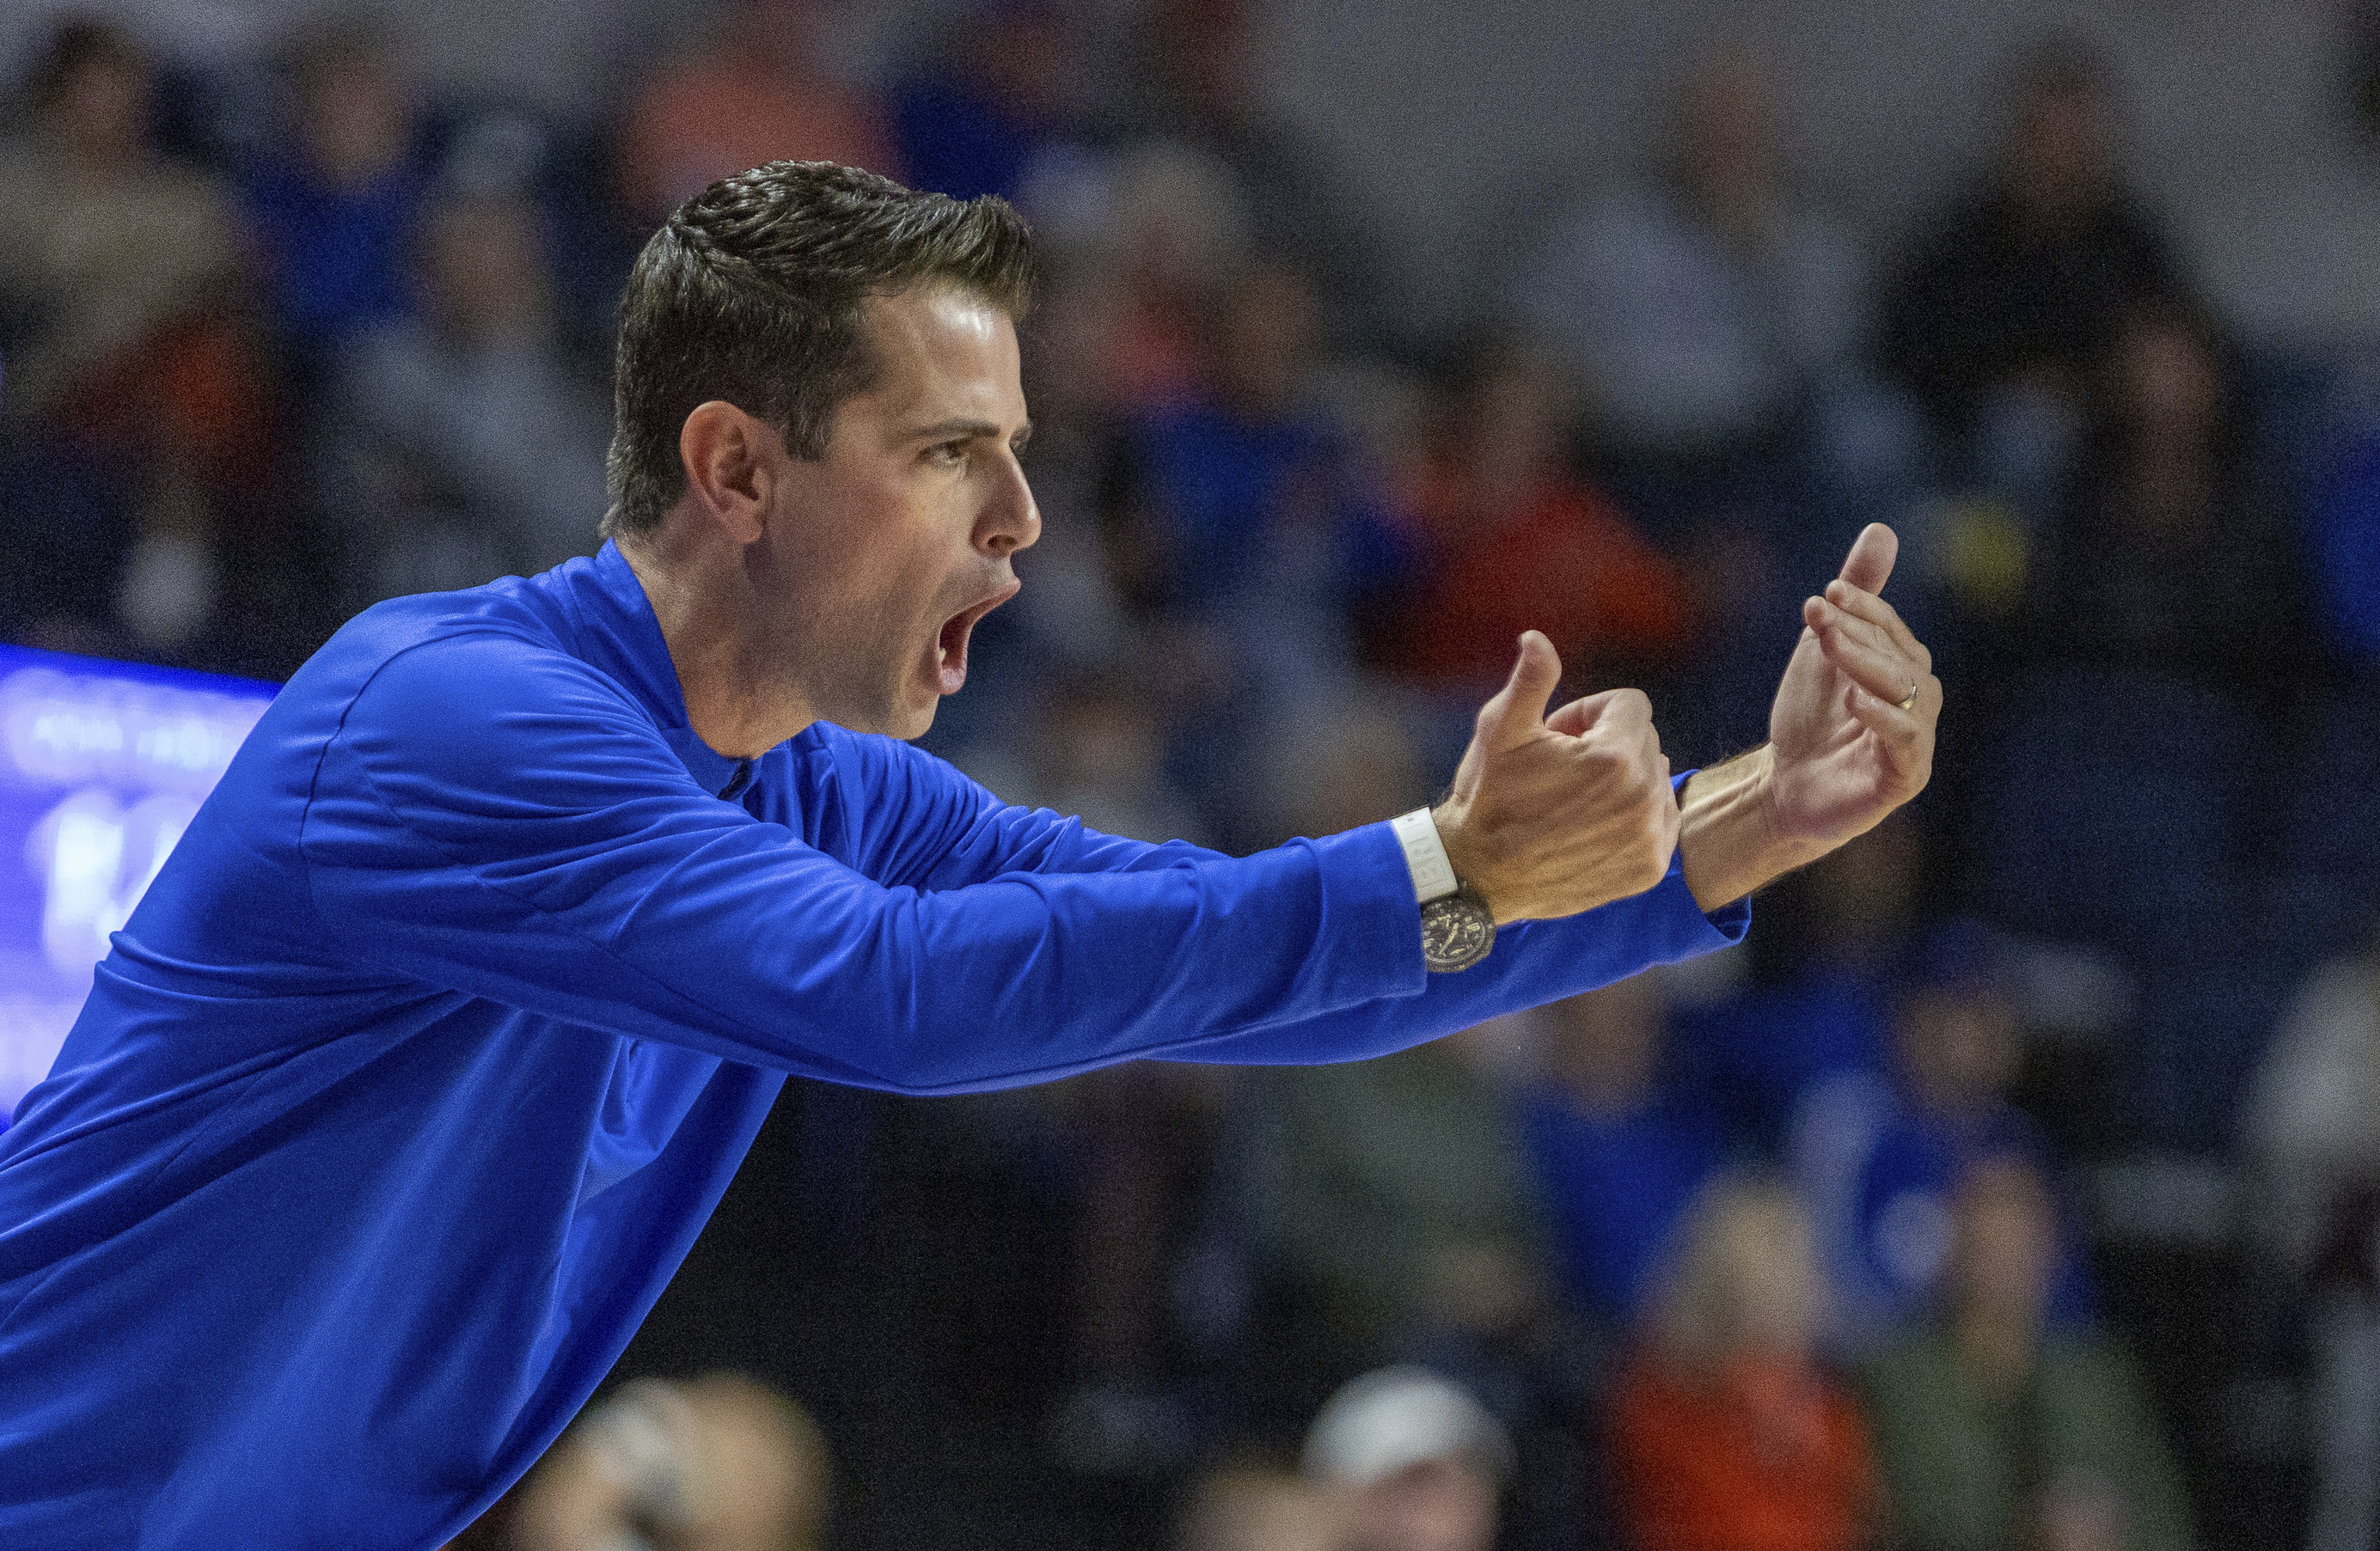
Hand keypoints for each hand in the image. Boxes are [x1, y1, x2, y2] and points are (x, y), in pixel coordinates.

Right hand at [1434, 631, 1678, 923]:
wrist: (1478, 877)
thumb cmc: (1487, 797)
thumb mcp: (1499, 730)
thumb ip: (1531, 679)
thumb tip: (1536, 637)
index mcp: (1614, 758)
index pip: (1631, 705)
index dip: (1588, 713)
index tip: (1556, 737)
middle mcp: (1643, 798)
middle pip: (1645, 741)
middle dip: (1606, 746)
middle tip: (1559, 770)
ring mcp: (1649, 838)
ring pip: (1655, 780)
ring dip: (1624, 781)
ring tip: (1574, 800)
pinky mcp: (1648, 868)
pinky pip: (1661, 821)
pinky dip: (1634, 819)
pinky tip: (1592, 828)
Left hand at [1677, 523, 1939, 910]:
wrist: (1787, 787)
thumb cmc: (1811, 720)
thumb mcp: (1823, 652)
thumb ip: (1856, 597)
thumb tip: (1882, 529)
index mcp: (1905, 668)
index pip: (1892, 628)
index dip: (1865, 607)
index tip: (1827, 593)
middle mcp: (1920, 701)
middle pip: (1899, 656)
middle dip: (1858, 633)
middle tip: (1819, 615)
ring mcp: (1917, 740)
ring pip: (1905, 692)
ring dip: (1865, 665)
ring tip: (1828, 649)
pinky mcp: (1906, 776)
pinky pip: (1905, 741)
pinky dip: (1881, 717)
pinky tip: (1852, 698)